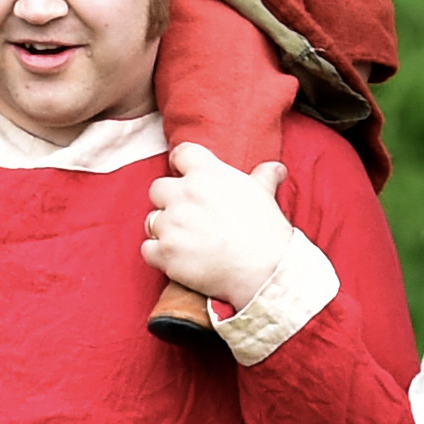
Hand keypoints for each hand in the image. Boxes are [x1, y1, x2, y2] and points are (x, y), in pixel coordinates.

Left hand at [142, 146, 296, 310]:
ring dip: (163, 230)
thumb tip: (275, 168)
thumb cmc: (266, 231)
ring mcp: (172, 223)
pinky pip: (147, 249)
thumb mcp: (265, 195)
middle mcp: (184, 194)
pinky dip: (158, 255)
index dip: (180, 165)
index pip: (181, 154)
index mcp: (207, 174)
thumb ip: (264, 176)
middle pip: (158, 188)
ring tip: (184, 241)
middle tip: (186, 217)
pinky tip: (177, 259)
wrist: (265, 270)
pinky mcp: (165, 252)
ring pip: (151, 220)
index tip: (184, 177)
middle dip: (168, 201)